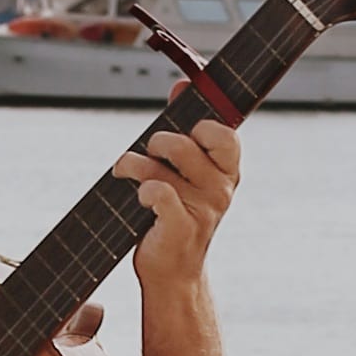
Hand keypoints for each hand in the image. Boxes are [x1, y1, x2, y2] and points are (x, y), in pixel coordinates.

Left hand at [114, 109, 240, 287]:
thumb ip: (186, 126)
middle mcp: (220, 189)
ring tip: (128, 174)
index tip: (183, 127)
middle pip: (184, 144)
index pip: (224, 135)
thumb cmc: (176, 213)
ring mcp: (204, 210)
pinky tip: (139, 199)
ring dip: (134, 166)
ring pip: (159, 167)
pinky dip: (142, 190)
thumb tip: (183, 84)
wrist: (173, 272)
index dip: (200, 125)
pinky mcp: (181, 228)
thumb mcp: (185, 169)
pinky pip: (158, 192)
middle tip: (150, 155)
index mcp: (226, 171)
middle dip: (158, 143)